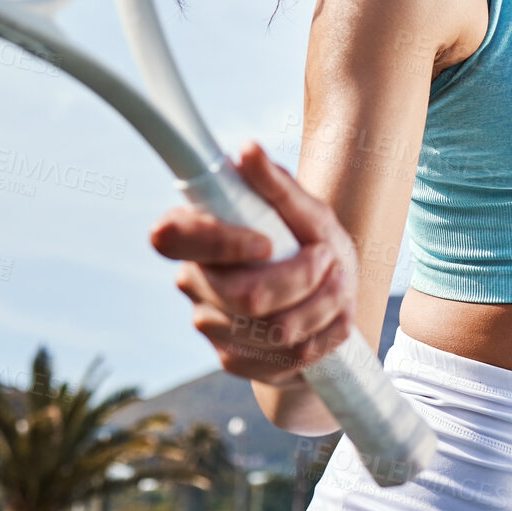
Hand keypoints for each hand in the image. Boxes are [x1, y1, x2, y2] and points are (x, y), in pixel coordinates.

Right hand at [150, 141, 358, 386]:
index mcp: (194, 235)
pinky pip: (289, 357)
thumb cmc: (310, 245)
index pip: (171, 237)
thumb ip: (277, 185)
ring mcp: (212, 326)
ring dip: (324, 304)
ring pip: (275, 329)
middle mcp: (193, 282)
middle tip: (330, 257)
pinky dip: (326, 334)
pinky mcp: (235, 361)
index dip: (219, 243)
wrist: (326, 302)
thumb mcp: (306, 213)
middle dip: (303, 277)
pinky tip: (336, 317)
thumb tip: (248, 150)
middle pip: (245, 294)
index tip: (267, 241)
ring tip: (340, 283)